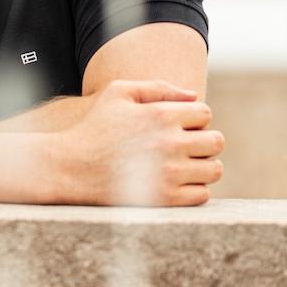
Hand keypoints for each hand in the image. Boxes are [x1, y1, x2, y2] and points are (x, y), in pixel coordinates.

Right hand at [50, 80, 223, 206]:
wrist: (70, 167)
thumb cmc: (94, 127)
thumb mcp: (117, 93)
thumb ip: (157, 88)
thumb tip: (193, 96)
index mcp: (161, 114)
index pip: (204, 113)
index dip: (193, 118)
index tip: (178, 126)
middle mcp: (170, 143)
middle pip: (216, 142)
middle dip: (204, 142)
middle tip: (184, 147)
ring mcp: (169, 173)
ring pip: (214, 170)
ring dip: (203, 167)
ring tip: (183, 166)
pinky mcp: (165, 198)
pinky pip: (202, 194)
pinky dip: (194, 189)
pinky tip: (176, 183)